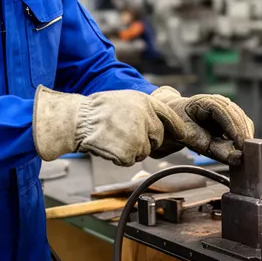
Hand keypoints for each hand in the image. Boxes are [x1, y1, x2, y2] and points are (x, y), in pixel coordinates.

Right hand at [33, 86, 187, 166]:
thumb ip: (143, 110)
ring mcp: (139, 136)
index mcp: (145, 102)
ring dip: (130, 150)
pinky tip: (108, 146)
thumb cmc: (97, 110)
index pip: (169, 116)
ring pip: (143, 152)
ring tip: (113, 138)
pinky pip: (129, 161)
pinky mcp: (130, 152)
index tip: (182, 134)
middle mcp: (146, 118)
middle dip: (145, 141)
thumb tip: (157, 124)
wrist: (78, 120)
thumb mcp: (125, 99)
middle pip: (157, 138)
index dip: (176, 126)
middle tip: (124, 135)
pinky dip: (119, 158)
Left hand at [149, 86, 253, 164]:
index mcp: (202, 102)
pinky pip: (240, 125)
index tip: (240, 144)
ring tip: (246, 152)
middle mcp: (216, 101)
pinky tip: (242, 147)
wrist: (170, 121)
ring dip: (245, 135)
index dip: (234, 127)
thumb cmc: (177, 126)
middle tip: (247, 152)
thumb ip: (211, 148)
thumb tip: (236, 157)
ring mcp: (223, 107)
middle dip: (242, 133)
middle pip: (236, 114)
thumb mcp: (190, 138)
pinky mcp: (228, 117)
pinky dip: (242, 136)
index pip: (223, 110)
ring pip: (242, 119)